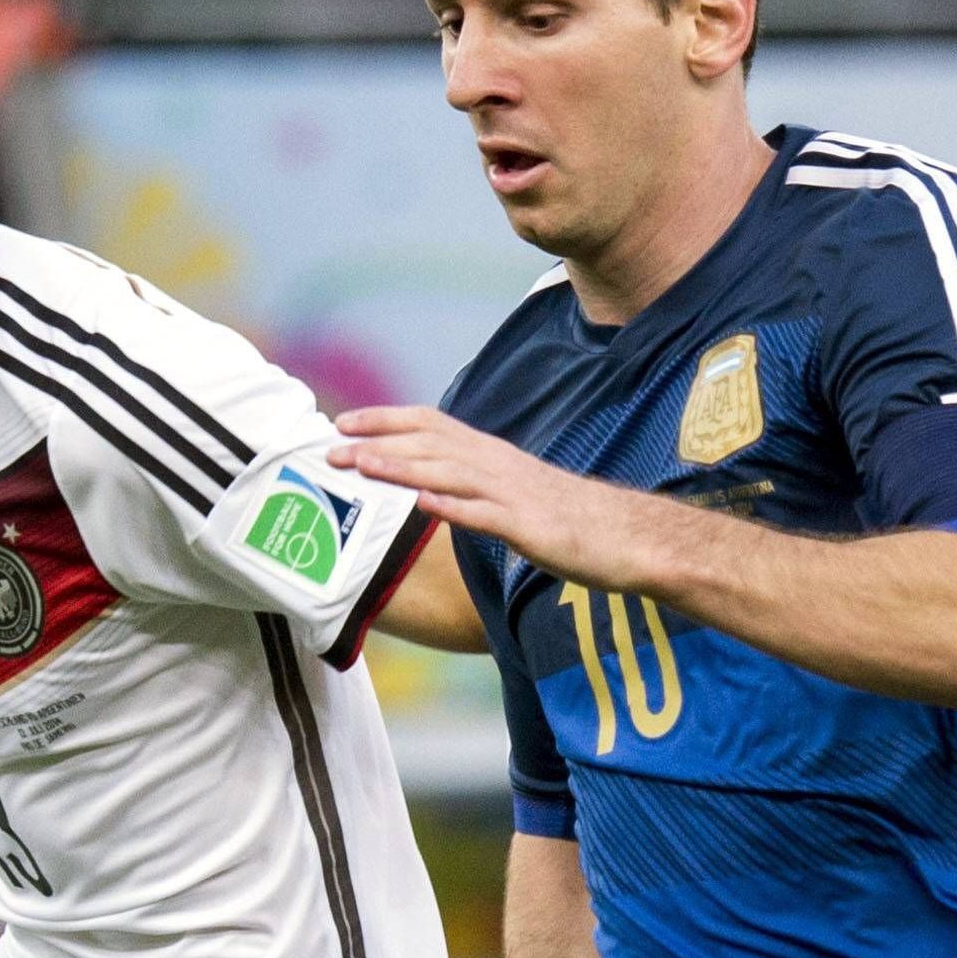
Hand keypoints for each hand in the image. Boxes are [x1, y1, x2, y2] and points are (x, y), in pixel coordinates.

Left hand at [332, 407, 657, 592]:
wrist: (625, 536)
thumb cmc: (568, 519)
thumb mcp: (512, 494)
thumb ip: (473, 485)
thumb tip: (431, 486)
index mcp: (491, 456)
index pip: (430, 425)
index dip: (386, 421)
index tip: (344, 422)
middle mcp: (497, 466)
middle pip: (429, 444)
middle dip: (378, 443)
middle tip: (331, 446)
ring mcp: (512, 495)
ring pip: (449, 473)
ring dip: (402, 468)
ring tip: (362, 466)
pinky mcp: (529, 528)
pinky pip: (486, 516)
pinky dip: (453, 507)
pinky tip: (423, 503)